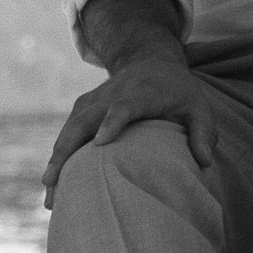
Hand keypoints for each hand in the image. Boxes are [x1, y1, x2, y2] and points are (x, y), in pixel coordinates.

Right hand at [42, 48, 216, 207]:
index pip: (123, 107)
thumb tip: (204, 162)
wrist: (149, 59)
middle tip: (54, 181)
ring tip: (48, 193)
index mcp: (139, 93)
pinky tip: (52, 185)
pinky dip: (57, 156)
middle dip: (67, 149)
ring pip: (69, 129)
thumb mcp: (197, 104)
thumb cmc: (176, 90)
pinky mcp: (82, 109)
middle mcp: (110, 96)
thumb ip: (203, 131)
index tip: (101, 141)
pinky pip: (67, 133)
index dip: (112, 122)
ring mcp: (93, 102)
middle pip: (83, 121)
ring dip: (56, 158)